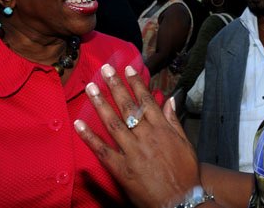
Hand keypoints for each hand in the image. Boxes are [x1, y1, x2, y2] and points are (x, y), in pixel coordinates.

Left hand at [75, 64, 201, 207]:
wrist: (181, 201)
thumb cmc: (186, 173)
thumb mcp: (185, 143)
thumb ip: (174, 121)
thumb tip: (169, 100)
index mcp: (161, 128)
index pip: (146, 100)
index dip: (136, 83)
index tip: (128, 68)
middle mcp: (145, 136)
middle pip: (127, 106)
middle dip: (115, 86)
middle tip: (105, 69)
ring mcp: (132, 151)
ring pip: (113, 123)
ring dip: (100, 104)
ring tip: (90, 87)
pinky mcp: (121, 169)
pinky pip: (102, 150)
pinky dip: (89, 137)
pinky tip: (78, 124)